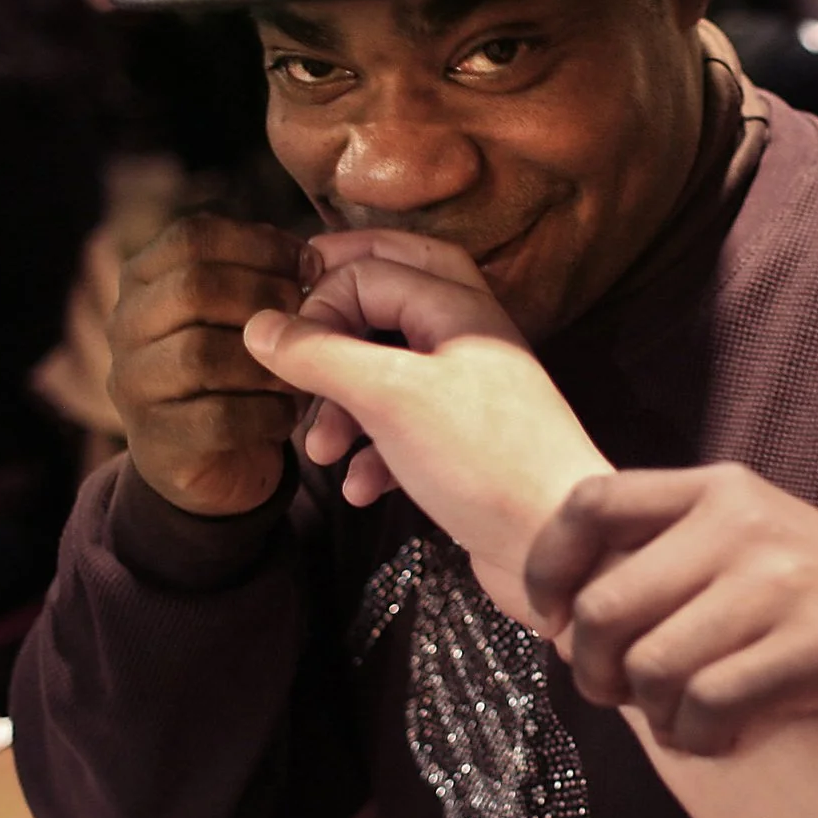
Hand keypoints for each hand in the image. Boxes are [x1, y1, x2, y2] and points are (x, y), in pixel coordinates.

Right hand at [108, 215, 313, 516]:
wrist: (220, 460)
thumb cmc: (241, 369)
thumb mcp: (249, 309)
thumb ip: (268, 273)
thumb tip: (307, 260)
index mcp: (145, 279)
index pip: (192, 236)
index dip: (260, 244)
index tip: (311, 268)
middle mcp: (126, 325)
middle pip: (193, 287)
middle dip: (266, 298)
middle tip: (311, 320)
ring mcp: (133, 385)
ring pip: (202, 354)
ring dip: (270, 362)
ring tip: (303, 372)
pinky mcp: (157, 442)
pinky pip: (219, 418)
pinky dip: (268, 414)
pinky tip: (287, 415)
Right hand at [242, 229, 610, 623]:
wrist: (559, 549)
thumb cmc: (480, 459)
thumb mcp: (389, 397)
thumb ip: (320, 354)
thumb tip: (259, 326)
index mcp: (460, 309)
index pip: (374, 268)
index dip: (321, 298)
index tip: (282, 346)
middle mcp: (468, 342)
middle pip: (390, 299)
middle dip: (335, 317)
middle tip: (286, 331)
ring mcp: (469, 397)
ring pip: (389, 374)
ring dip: (342, 407)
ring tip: (317, 452)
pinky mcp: (465, 451)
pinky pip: (404, 433)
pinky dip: (372, 455)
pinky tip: (358, 488)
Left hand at [523, 465, 817, 754]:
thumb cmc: (816, 599)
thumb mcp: (743, 544)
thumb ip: (662, 557)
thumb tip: (562, 620)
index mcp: (716, 489)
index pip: (591, 504)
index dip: (549, 569)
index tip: (553, 620)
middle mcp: (742, 522)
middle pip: (604, 607)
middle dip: (594, 670)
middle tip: (619, 693)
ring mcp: (781, 580)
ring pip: (650, 666)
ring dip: (652, 714)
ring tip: (682, 718)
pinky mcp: (817, 641)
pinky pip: (708, 705)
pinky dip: (697, 739)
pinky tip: (718, 737)